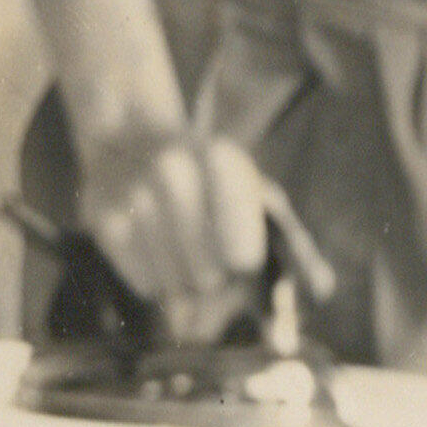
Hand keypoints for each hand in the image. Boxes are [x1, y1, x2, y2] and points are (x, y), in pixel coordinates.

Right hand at [78, 122, 285, 343]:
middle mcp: (173, 169)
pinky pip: (145, 284)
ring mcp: (134, 193)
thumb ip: (296, 244)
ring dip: (184, 279)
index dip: (243, 262)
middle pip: (209, 277)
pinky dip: (155, 279)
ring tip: (180, 246)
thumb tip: (323, 288)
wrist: (129, 138)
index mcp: (221, 158)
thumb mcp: (256, 195)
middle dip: (214, 277)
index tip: (241, 257)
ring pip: (175, 284)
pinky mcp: (102, 219)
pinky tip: (155, 248)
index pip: (242, 252)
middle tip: (207, 251)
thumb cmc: (209, 181)